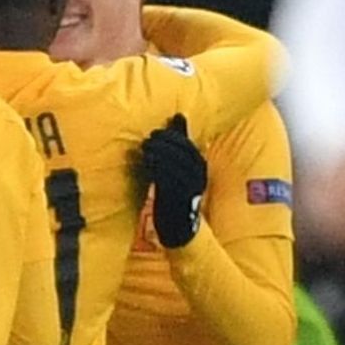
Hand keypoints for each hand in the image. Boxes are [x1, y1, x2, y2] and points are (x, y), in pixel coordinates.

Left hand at [141, 115, 208, 248]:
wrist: (178, 228)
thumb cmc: (175, 193)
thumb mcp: (180, 168)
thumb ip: (179, 144)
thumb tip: (178, 115)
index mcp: (200, 168)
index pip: (188, 146)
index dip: (172, 136)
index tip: (156, 132)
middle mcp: (198, 177)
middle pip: (182, 153)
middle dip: (164, 143)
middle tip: (148, 140)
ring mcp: (188, 188)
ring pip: (173, 164)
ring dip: (158, 153)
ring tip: (144, 148)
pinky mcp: (176, 198)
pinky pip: (166, 178)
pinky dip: (155, 168)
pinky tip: (145, 163)